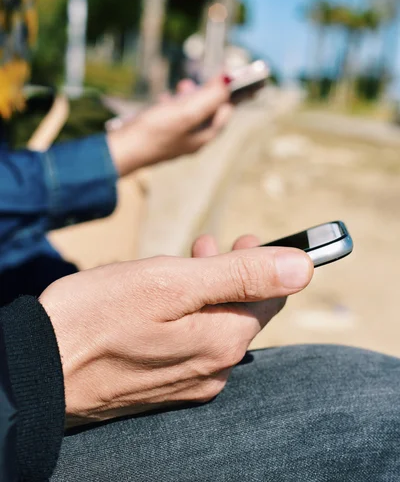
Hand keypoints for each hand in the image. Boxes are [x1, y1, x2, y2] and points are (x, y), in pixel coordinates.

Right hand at [39, 237, 312, 426]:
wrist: (37, 371)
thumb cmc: (99, 316)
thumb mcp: (173, 281)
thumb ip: (241, 275)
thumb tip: (304, 269)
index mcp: (223, 341)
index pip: (269, 297)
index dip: (267, 263)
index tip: (250, 236)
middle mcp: (213, 370)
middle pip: (241, 312)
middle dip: (234, 272)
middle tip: (214, 241)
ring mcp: (186, 383)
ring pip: (214, 326)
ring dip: (209, 290)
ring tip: (188, 260)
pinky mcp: (161, 388)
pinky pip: (189, 346)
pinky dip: (188, 315)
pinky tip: (166, 299)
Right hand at [107, 77, 231, 175]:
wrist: (121, 150)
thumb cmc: (154, 133)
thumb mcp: (186, 112)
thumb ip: (210, 98)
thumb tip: (229, 82)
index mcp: (202, 138)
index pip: (224, 114)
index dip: (227, 95)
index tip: (227, 77)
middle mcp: (191, 141)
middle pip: (208, 114)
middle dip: (208, 94)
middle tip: (204, 79)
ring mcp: (175, 140)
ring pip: (190, 115)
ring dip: (190, 97)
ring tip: (183, 85)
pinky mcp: (160, 136)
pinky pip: (172, 118)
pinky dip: (173, 105)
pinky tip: (164, 98)